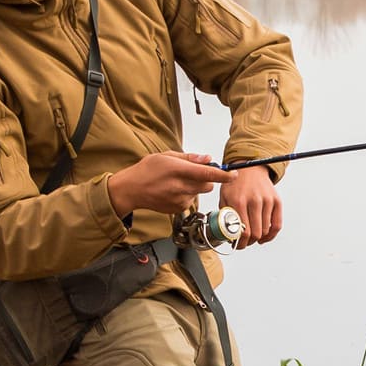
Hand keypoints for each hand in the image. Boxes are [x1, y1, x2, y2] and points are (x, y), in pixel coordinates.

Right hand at [109, 152, 235, 216]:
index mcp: (178, 170)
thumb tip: (208, 159)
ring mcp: (179, 200)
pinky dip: (187, 195)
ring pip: (200, 193)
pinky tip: (172, 191)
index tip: (234, 174)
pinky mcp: (178, 209)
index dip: (223, 175)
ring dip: (195, 187)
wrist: (131, 190)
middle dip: (206, 179)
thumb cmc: (147, 170)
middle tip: (192, 173)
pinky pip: (191, 200)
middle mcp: (180, 186)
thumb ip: (190, 158)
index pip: (207, 174)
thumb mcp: (166, 156)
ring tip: (176, 182)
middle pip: (208, 185)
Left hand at [218, 166, 282, 248]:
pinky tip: (264, 237)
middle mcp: (254, 201)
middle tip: (244, 243)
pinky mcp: (276, 201)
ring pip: (266, 231)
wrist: (250, 168)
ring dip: (258, 239)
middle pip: (255, 233)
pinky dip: (271, 235)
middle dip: (249, 242)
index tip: (237, 245)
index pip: (242, 231)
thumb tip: (226, 234)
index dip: (240, 242)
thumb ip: (224, 215)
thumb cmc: (235, 184)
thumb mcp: (224, 197)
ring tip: (252, 238)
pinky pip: (277, 224)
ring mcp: (267, 201)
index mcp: (238, 201)